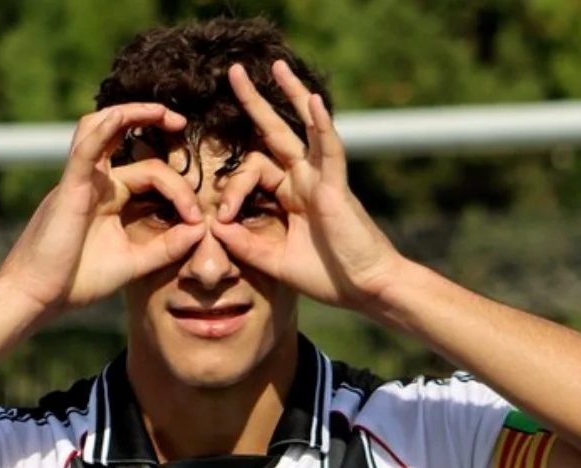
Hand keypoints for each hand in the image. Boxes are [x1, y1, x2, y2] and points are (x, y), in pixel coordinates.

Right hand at [0, 103, 205, 316]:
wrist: (36, 297)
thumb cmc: (76, 281)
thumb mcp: (133, 263)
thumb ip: (167, 247)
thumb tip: (201, 229)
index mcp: (108, 196)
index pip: (150, 172)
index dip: (180, 190)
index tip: (196, 219)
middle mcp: (94, 182)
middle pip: (125, 139)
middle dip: (153, 122)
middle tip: (182, 123)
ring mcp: (79, 182)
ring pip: (100, 129)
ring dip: (130, 113)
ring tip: (162, 111)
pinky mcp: (68, 189)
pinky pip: (83, 151)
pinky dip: (101, 131)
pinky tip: (120, 116)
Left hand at [210, 61, 403, 310]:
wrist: (367, 289)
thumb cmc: (330, 277)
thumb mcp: (276, 262)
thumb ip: (245, 245)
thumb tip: (213, 226)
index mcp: (292, 196)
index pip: (254, 170)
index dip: (231, 189)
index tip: (221, 219)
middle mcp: (306, 180)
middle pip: (277, 133)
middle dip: (255, 103)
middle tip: (234, 72)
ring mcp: (323, 179)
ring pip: (306, 128)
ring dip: (292, 95)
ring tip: (276, 66)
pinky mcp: (337, 187)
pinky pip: (330, 149)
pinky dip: (321, 125)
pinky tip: (312, 101)